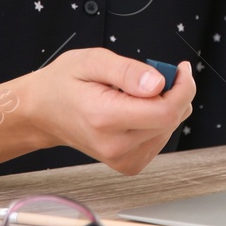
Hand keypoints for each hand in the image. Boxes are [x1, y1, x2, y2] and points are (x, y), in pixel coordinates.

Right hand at [22, 48, 194, 174]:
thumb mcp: (92, 61)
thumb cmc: (64, 83)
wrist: (42, 112)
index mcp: (105, 118)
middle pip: (171, 120)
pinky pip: (160, 138)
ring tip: (135, 92)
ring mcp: (122, 159)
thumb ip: (127, 71)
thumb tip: (159, 82)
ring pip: (169, 128)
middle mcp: (115, 146)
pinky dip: (156, 120)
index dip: (182, 88)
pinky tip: (135, 109)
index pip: (165, 112)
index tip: (180, 69)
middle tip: (153, 74)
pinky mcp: (129, 164)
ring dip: (164, 105)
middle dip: (174, 91)